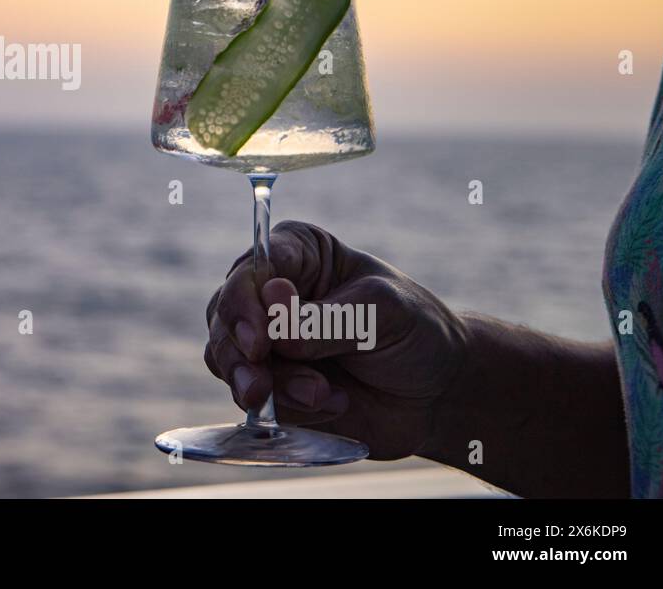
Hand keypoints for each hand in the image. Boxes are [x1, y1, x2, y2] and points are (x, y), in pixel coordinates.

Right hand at [203, 220, 468, 459]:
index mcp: (296, 253)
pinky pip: (251, 398)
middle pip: (224, 313)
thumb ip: (327, 322)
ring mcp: (267, 341)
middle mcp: (270, 292)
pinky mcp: (270, 383)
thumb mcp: (382, 312)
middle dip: (241, 353)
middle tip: (261, 385)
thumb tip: (279, 333)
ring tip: (320, 395)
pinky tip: (333, 405)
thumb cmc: (415, 332)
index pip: (252, 268)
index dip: (246, 302)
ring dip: (267, 385)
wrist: (438, 393)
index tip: (259, 340)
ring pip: (227, 358)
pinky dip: (288, 408)